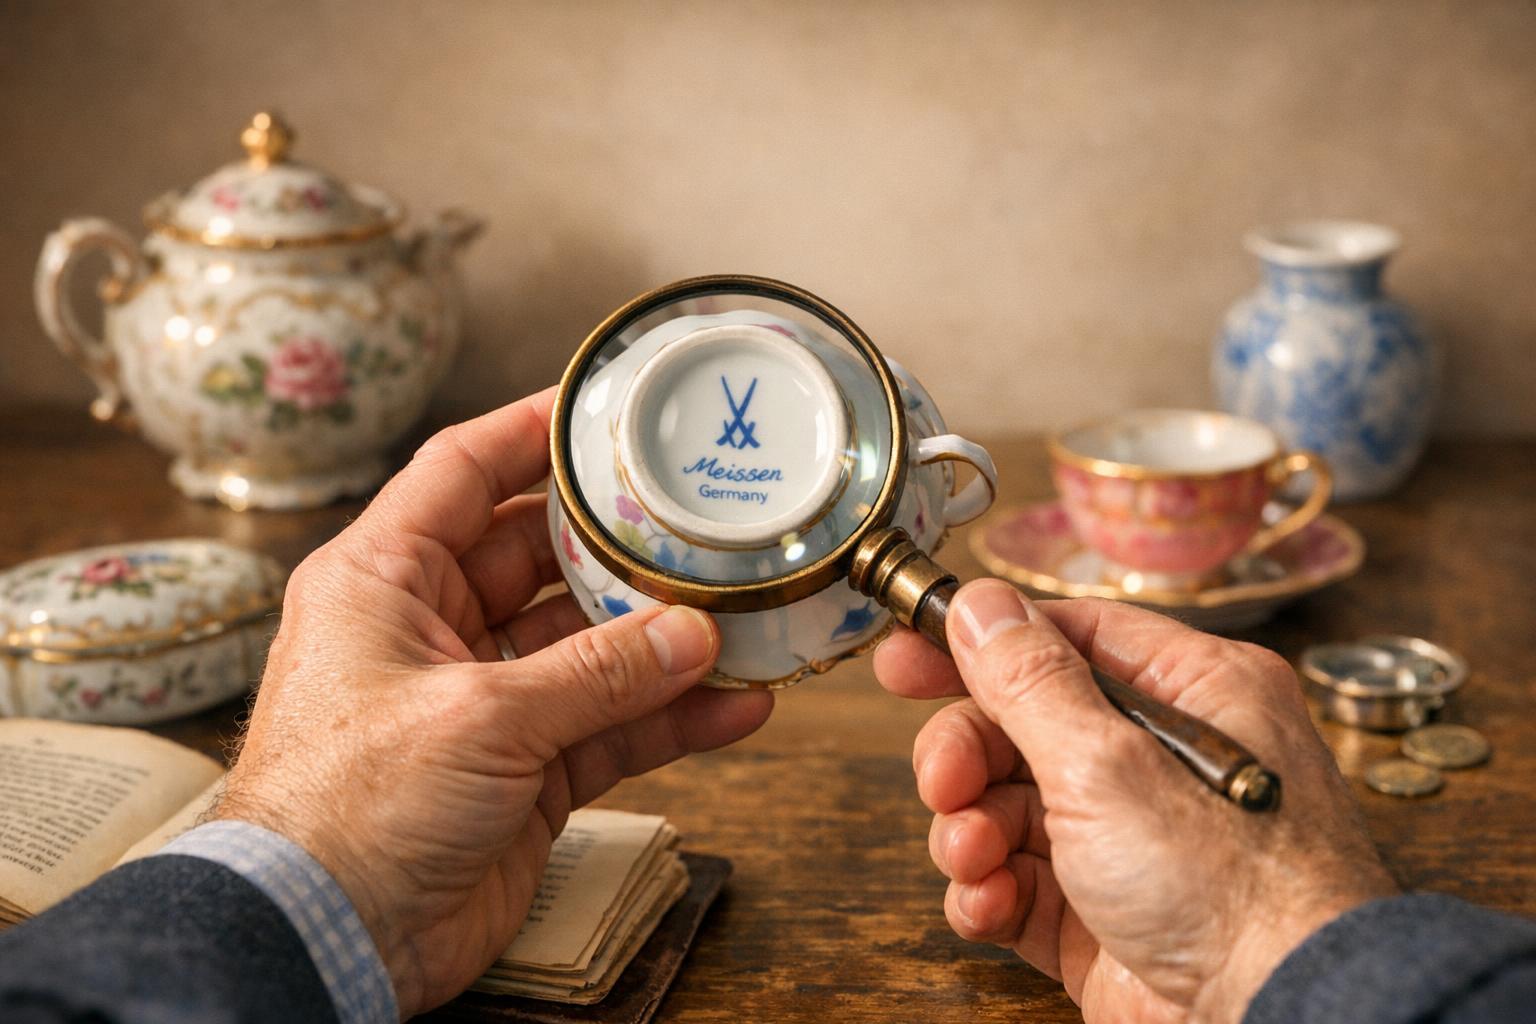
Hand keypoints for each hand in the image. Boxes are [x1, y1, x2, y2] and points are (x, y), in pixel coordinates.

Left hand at [215, 388, 772, 1015]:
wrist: (325, 939)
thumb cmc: (347, 812)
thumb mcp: (478, 719)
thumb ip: (595, 675)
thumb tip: (690, 636)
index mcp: (385, 580)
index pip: (463, 469)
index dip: (533, 429)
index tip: (606, 405)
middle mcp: (433, 629)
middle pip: (543, 557)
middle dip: (623, 546)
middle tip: (702, 521)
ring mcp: (484, 702)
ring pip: (588, 648)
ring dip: (661, 641)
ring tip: (739, 618)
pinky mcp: (523, 770)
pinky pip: (608, 726)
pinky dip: (667, 719)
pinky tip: (733, 706)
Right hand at [874, 580, 1395, 1023]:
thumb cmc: (1235, 889)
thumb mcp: (1109, 761)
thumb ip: (1030, 682)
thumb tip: (981, 604)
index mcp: (1192, 696)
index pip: (1067, 641)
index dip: (980, 647)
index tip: (904, 660)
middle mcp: (1162, 762)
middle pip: (1023, 727)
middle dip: (968, 755)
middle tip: (941, 782)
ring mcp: (1131, 843)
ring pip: (1009, 809)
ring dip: (970, 830)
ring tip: (972, 857)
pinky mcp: (1102, 917)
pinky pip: (1017, 885)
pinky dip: (988, 893)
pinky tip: (987, 904)